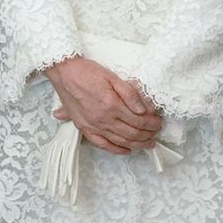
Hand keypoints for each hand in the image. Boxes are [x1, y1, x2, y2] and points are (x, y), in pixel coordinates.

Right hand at [45, 57, 161, 154]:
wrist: (64, 72)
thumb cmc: (87, 71)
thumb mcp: (112, 77)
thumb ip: (129, 94)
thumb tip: (143, 110)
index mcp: (111, 105)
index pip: (138, 120)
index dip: (151, 123)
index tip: (158, 122)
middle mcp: (103, 119)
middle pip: (132, 133)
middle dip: (147, 135)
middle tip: (156, 132)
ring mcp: (93, 126)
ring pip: (120, 141)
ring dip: (137, 144)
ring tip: (148, 143)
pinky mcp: (84, 128)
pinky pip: (102, 144)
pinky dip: (116, 149)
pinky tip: (126, 150)